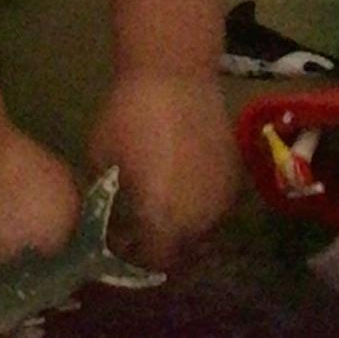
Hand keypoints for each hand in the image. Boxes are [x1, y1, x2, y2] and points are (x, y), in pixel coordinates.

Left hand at [87, 69, 238, 261]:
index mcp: (162, 221)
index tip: (119, 241)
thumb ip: (106, 204)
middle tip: (138, 229)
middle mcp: (198, 220)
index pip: (153, 261)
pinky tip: (182, 189)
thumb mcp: (102, 163)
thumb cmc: (127, 118)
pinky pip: (217, 207)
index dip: (134, 257)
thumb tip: (107, 223)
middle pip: (182, 252)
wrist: (174, 76)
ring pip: (202, 232)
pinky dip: (199, 207)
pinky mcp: (236, 178)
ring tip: (161, 209)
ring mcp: (222, 200)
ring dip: (181, 229)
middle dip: (159, 246)